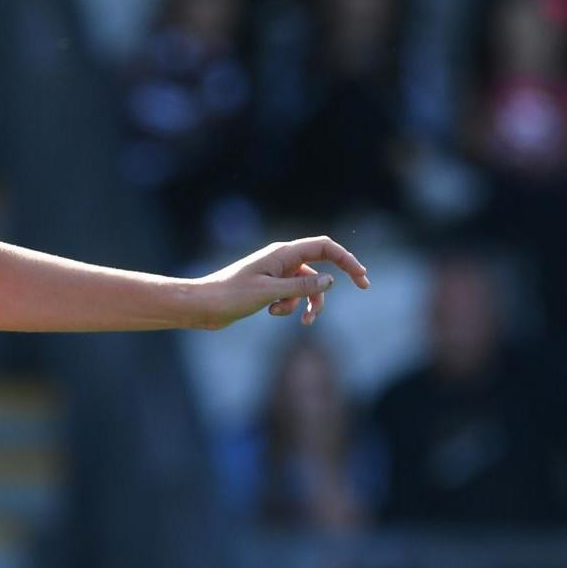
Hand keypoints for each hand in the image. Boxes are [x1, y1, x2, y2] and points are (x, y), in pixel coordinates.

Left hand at [192, 236, 369, 330]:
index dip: (347, 258)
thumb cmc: (230, 296)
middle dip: (336, 282)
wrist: (203, 306)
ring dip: (307, 303)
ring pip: (307, 286)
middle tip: (363, 287)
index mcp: (283, 253)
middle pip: (321, 266)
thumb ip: (301, 287)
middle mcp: (282, 259)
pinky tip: (272, 313)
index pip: (324, 247)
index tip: (361, 277)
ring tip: (302, 321)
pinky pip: (291, 296)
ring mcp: (276, 274)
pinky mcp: (269, 288)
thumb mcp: (270, 293)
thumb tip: (330, 281)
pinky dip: (288, 307)